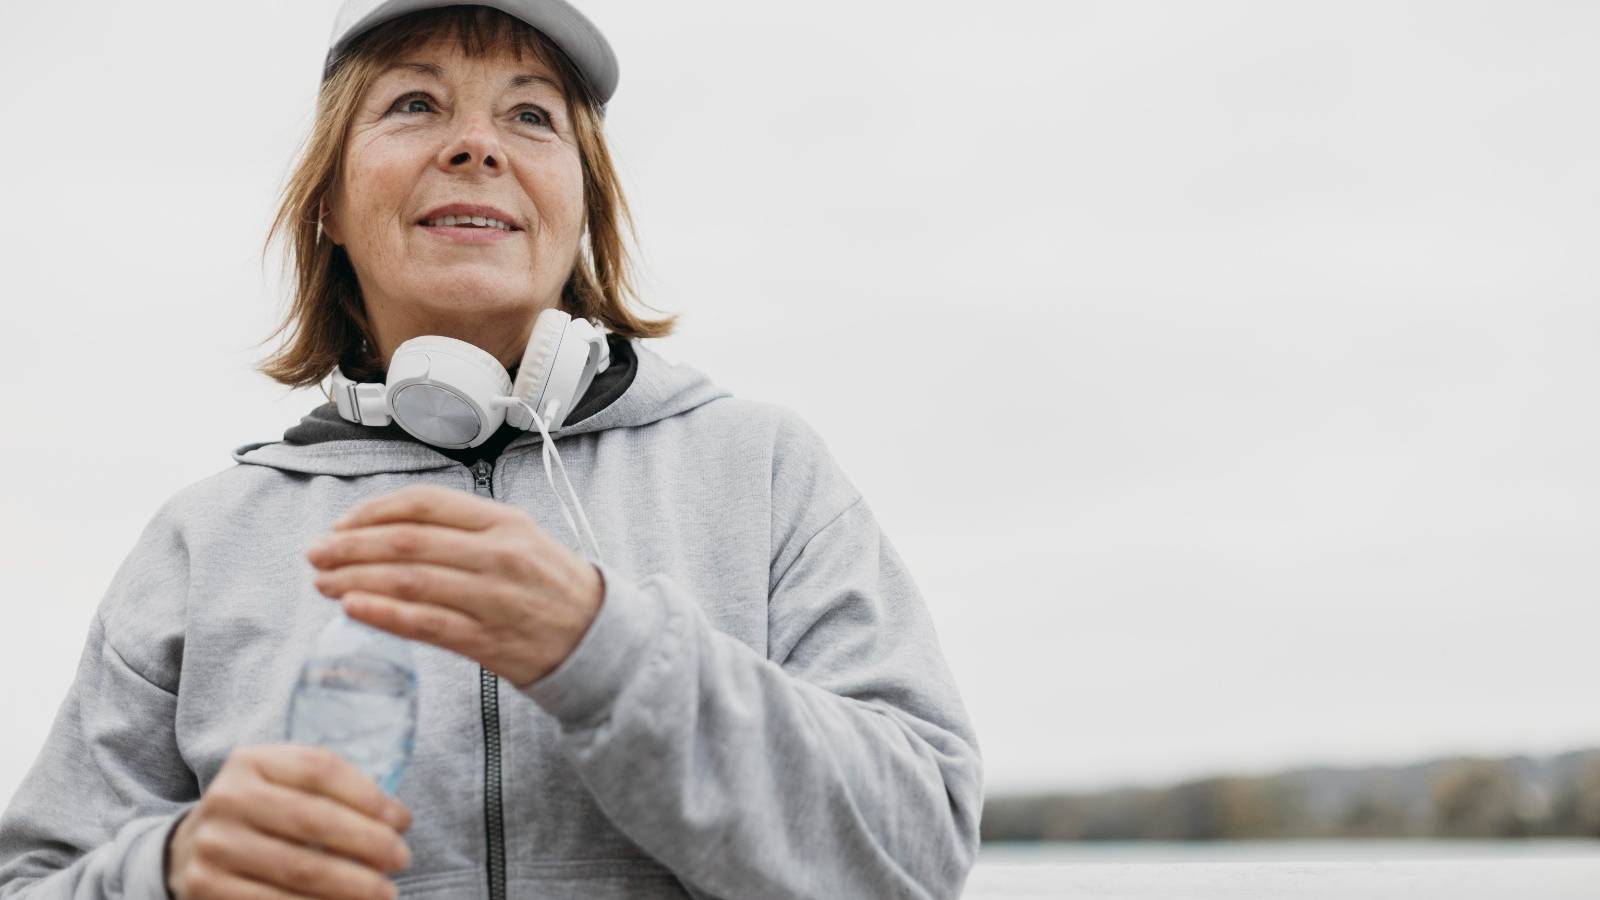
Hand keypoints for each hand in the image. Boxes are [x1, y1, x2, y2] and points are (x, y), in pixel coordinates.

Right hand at [166, 744, 410, 898]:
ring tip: (384, 892)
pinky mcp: (205, 888)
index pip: (320, 769)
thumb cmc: (262, 813)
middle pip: (314, 819)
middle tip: (402, 859)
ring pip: (299, 868)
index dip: (369, 795)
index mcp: (252, 761)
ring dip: (352, 885)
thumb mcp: (285, 783)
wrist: (189, 848)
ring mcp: (213, 845)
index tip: (402, 820)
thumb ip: (333, 790)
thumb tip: (397, 820)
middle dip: (369, 843)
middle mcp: (228, 798)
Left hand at [306, 484, 604, 686]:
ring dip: (356, 580)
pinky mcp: (488, 640)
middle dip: (351, 546)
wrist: (597, 637)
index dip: (373, 512)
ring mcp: (493, 597)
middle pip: (408, 541)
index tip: (341, 524)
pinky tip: (352, 608)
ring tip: (323, 583)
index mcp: (503, 521)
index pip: (425, 504)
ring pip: (410, 580)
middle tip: (316, 553)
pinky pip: (425, 624)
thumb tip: (390, 529)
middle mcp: (498, 554)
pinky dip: (383, 615)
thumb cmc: (550, 586)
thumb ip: (463, 529)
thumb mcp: (518, 538)